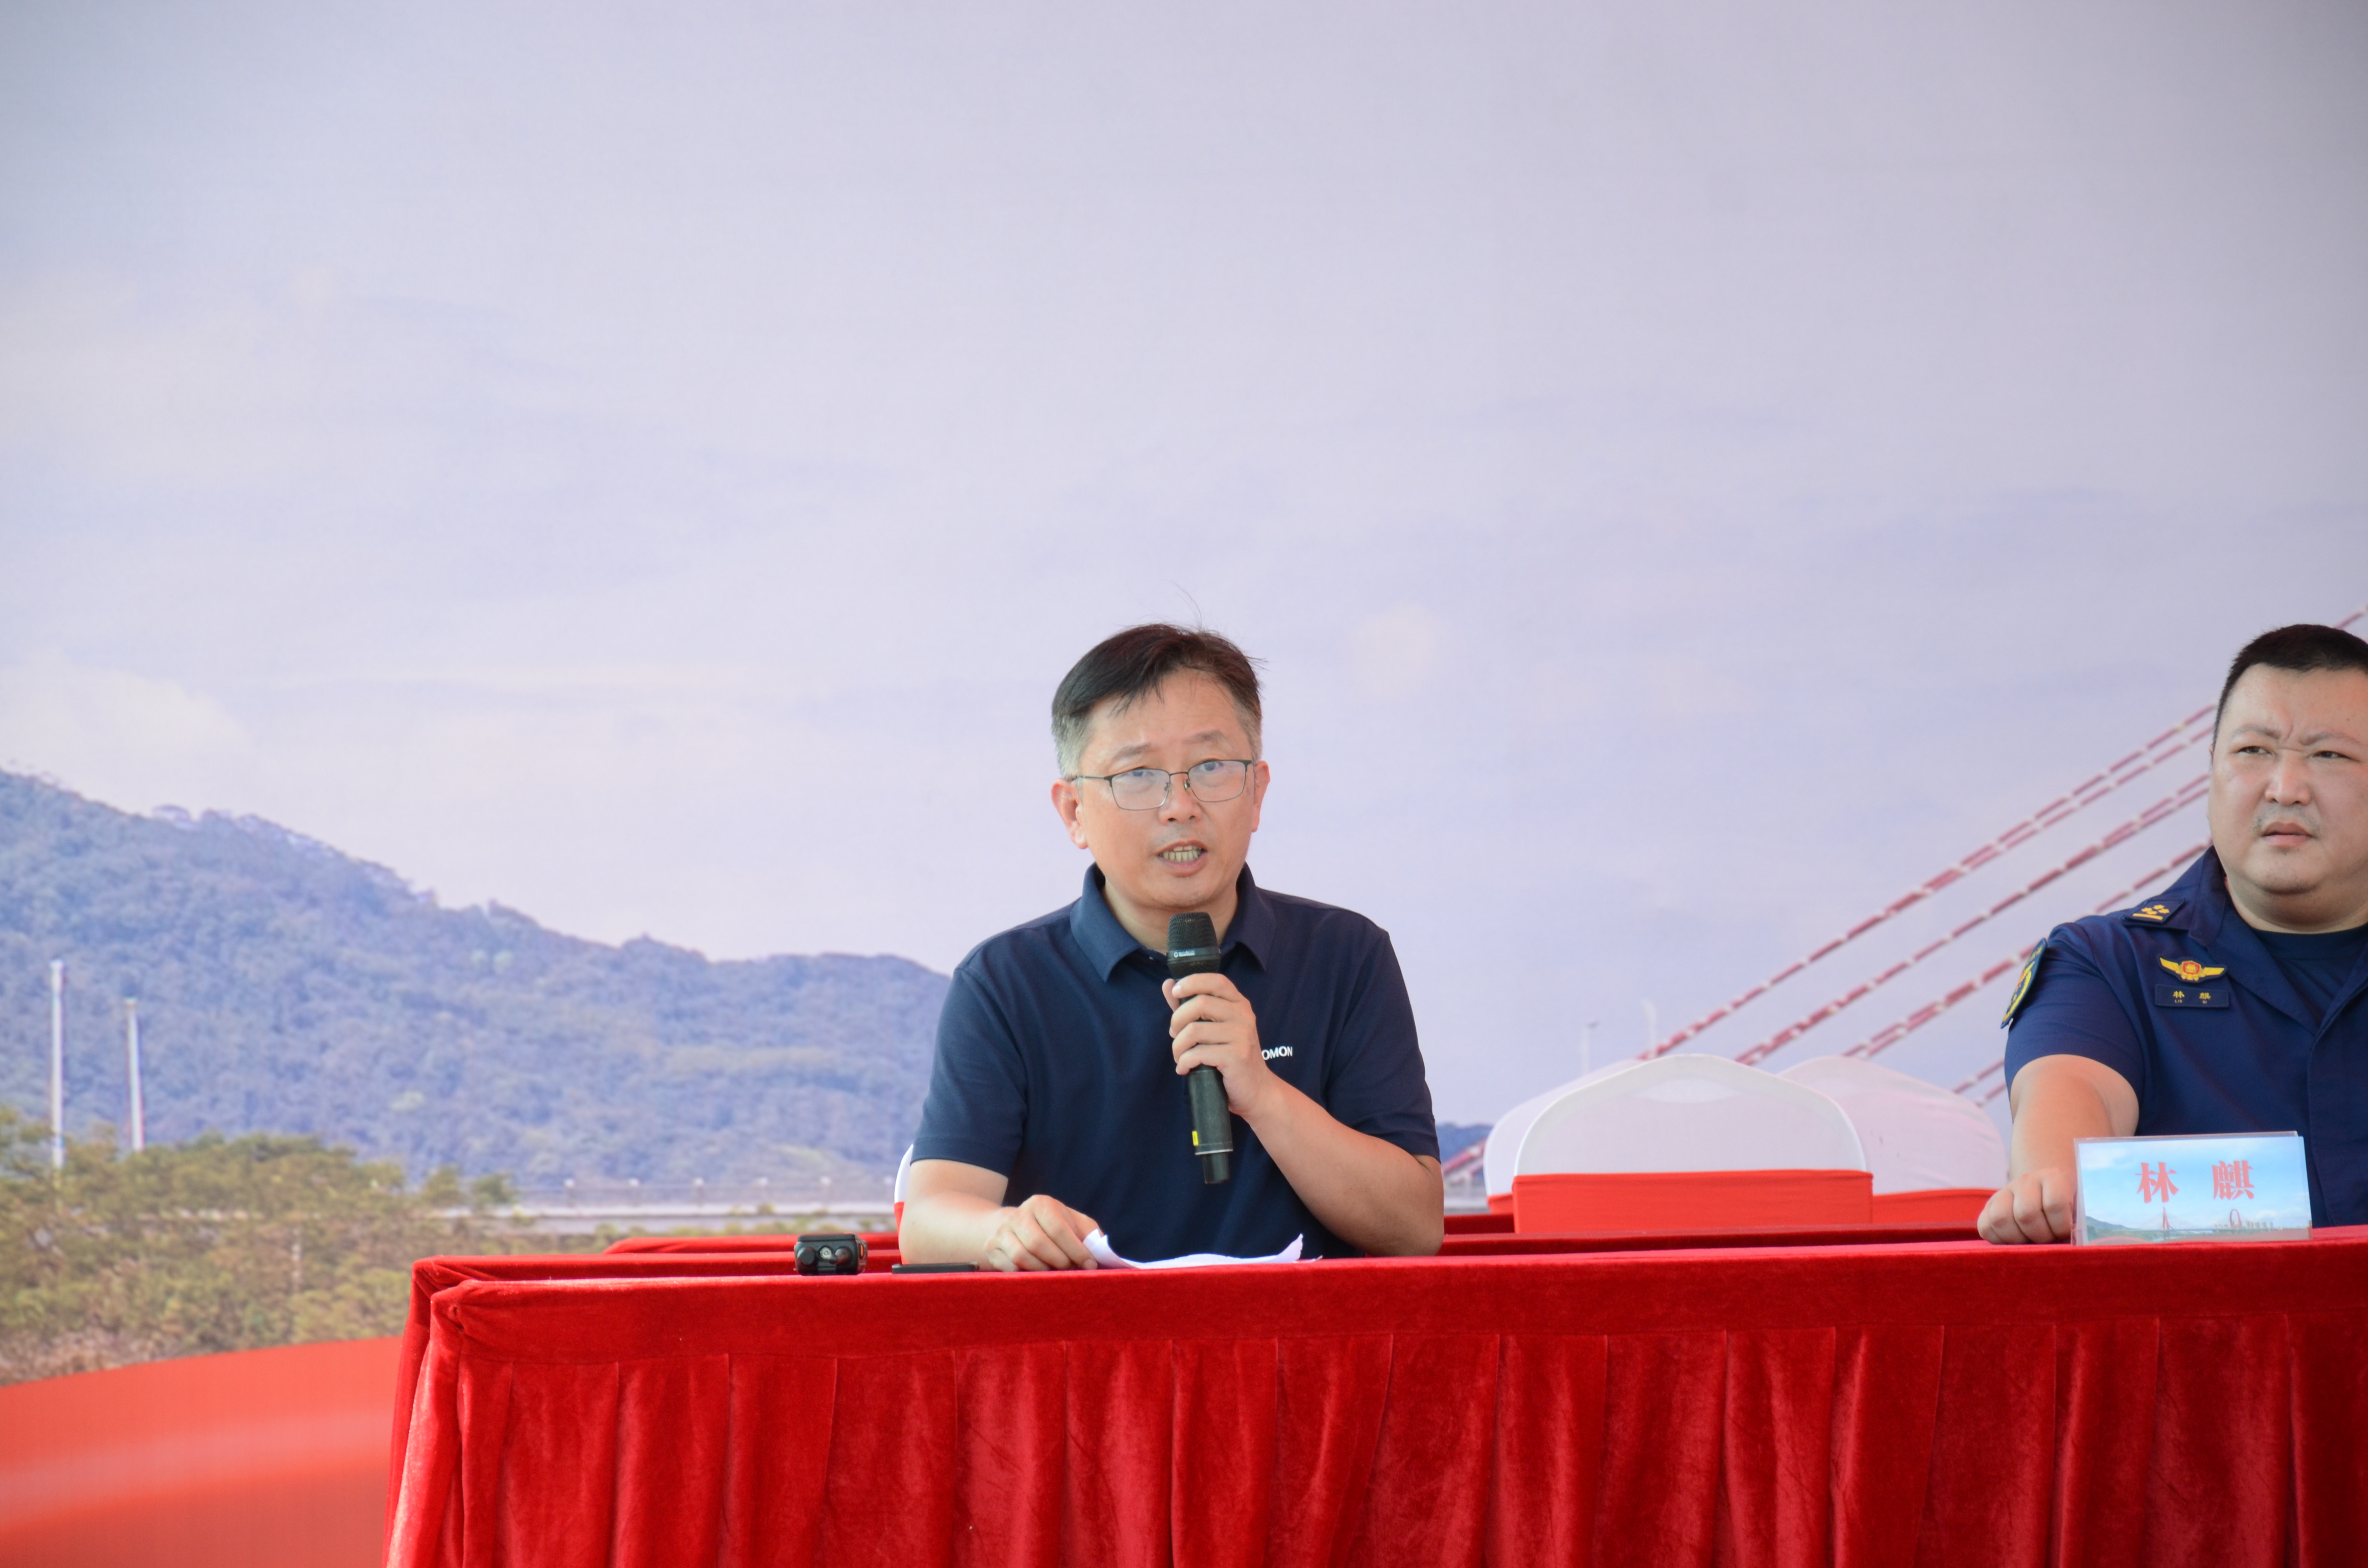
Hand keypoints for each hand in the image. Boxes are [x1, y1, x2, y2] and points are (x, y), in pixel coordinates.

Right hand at [982, 1193, 1101, 1271]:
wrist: (1017, 1226)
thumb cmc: (1054, 1228)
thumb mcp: (1074, 1224)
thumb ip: (1089, 1235)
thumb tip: (1101, 1253)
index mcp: (1041, 1203)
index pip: (1058, 1228)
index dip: (1076, 1250)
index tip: (1090, 1265)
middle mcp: (1018, 1214)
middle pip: (1038, 1244)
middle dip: (1060, 1262)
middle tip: (1071, 1271)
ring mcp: (1002, 1231)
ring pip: (1022, 1258)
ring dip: (1043, 1271)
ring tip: (1056, 1273)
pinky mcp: (991, 1247)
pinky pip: (1010, 1268)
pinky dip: (1028, 1275)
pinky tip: (1038, 1274)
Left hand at [1163, 972, 1278, 1119]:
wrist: (1256, 1091)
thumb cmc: (1231, 1058)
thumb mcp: (1214, 1028)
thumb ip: (1190, 1006)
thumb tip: (1168, 984)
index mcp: (1239, 1004)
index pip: (1215, 980)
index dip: (1192, 982)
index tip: (1175, 992)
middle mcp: (1243, 1015)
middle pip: (1199, 1003)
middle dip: (1177, 1020)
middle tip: (1175, 1036)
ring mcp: (1242, 1035)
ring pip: (1194, 1030)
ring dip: (1178, 1047)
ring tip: (1179, 1057)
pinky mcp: (1237, 1056)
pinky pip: (1198, 1053)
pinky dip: (1184, 1063)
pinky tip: (1185, 1069)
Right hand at [1977, 1167, 2078, 1243]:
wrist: (2046, 1188)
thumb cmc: (2067, 1208)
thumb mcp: (2076, 1211)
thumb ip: (2074, 1227)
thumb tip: (2067, 1249)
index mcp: (2053, 1177)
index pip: (2054, 1204)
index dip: (2061, 1227)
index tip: (2065, 1234)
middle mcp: (2026, 1180)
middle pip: (2026, 1214)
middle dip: (2040, 1236)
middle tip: (2047, 1240)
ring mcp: (2005, 1191)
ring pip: (2001, 1219)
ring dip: (2017, 1239)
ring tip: (2030, 1241)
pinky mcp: (1989, 1205)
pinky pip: (1985, 1226)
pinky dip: (1998, 1240)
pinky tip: (2013, 1240)